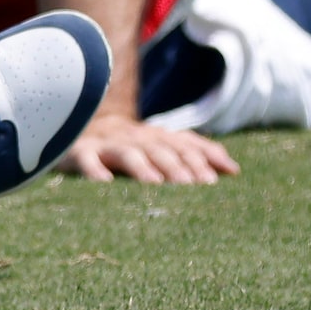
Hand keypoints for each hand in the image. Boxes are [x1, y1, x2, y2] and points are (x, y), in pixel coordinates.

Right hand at [59, 111, 240, 183]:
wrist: (76, 123)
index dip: (196, 160)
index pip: (181, 145)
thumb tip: (234, 169)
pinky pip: (86, 160)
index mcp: (155, 136)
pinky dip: (94, 170)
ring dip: (142, 167)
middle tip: (191, 186)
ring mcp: (106, 144)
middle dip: (176, 167)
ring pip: (127, 154)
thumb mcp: (160, 144)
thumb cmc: (127, 145)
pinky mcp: (79, 152)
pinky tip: (103, 183)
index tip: (212, 181)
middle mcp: (134, 137)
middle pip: (158, 150)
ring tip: (155, 184)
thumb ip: (194, 152)